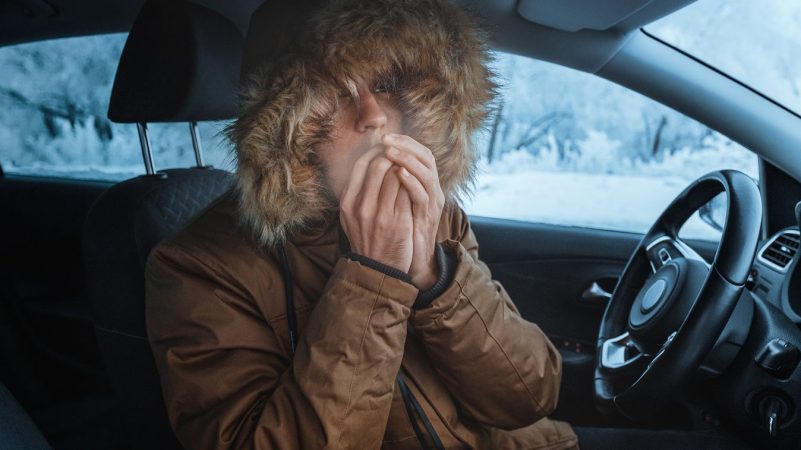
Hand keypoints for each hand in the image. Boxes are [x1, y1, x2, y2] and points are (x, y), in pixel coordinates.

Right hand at [339, 143, 413, 271]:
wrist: (377, 270)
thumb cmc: (367, 239)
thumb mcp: (351, 217)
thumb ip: (355, 193)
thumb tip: (366, 164)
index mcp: (347, 202)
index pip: (360, 164)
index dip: (375, 152)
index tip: (386, 148)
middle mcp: (361, 206)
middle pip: (378, 165)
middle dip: (393, 154)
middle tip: (402, 154)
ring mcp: (380, 214)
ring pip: (395, 175)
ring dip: (404, 166)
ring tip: (410, 166)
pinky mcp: (398, 222)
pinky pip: (407, 191)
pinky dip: (412, 182)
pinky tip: (417, 182)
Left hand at [382, 133, 444, 290]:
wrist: (412, 259)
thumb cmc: (401, 230)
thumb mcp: (393, 202)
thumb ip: (388, 183)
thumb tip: (370, 162)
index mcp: (423, 182)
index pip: (419, 151)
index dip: (403, 141)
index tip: (384, 135)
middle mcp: (432, 188)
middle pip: (426, 156)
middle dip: (405, 145)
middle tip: (387, 139)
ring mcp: (433, 202)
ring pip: (427, 172)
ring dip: (408, 159)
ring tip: (391, 151)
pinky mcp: (429, 216)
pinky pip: (423, 194)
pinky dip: (412, 182)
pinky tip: (400, 173)